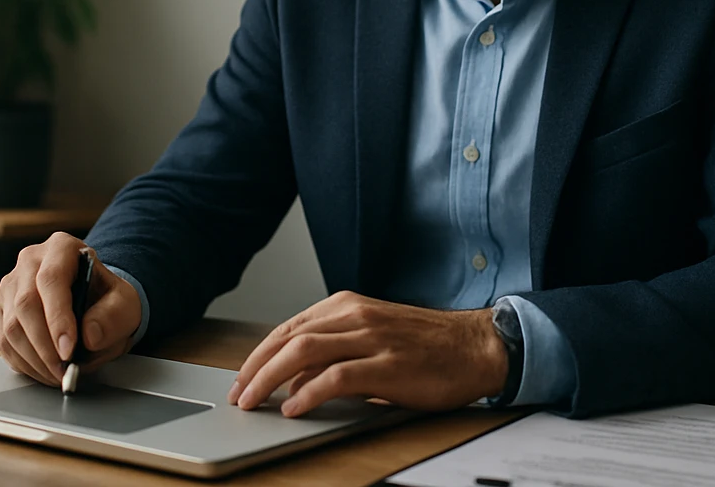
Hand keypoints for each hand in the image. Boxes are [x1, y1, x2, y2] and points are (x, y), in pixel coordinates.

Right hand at [0, 231, 141, 386]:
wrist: (94, 302)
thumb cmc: (107, 298)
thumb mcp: (124, 302)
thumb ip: (113, 316)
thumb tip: (89, 336)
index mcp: (61, 247)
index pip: (52, 279)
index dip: (58, 317)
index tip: (68, 349)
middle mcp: (30, 262)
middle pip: (26, 304)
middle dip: (45, 345)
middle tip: (64, 370)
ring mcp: (11, 286)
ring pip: (11, 326)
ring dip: (34, 359)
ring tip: (57, 374)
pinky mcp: (2, 310)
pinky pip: (3, 341)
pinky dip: (23, 362)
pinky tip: (43, 370)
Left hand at [226, 291, 506, 416]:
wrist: (476, 347)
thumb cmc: (427, 345)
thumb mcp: (374, 336)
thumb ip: (335, 351)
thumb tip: (293, 380)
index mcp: (349, 306)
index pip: (289, 328)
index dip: (259, 355)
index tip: (242, 378)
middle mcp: (356, 316)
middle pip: (289, 338)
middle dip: (255, 369)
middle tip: (238, 395)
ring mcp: (372, 339)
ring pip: (304, 352)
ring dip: (271, 379)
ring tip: (254, 402)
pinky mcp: (388, 366)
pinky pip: (337, 377)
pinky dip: (309, 392)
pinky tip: (294, 408)